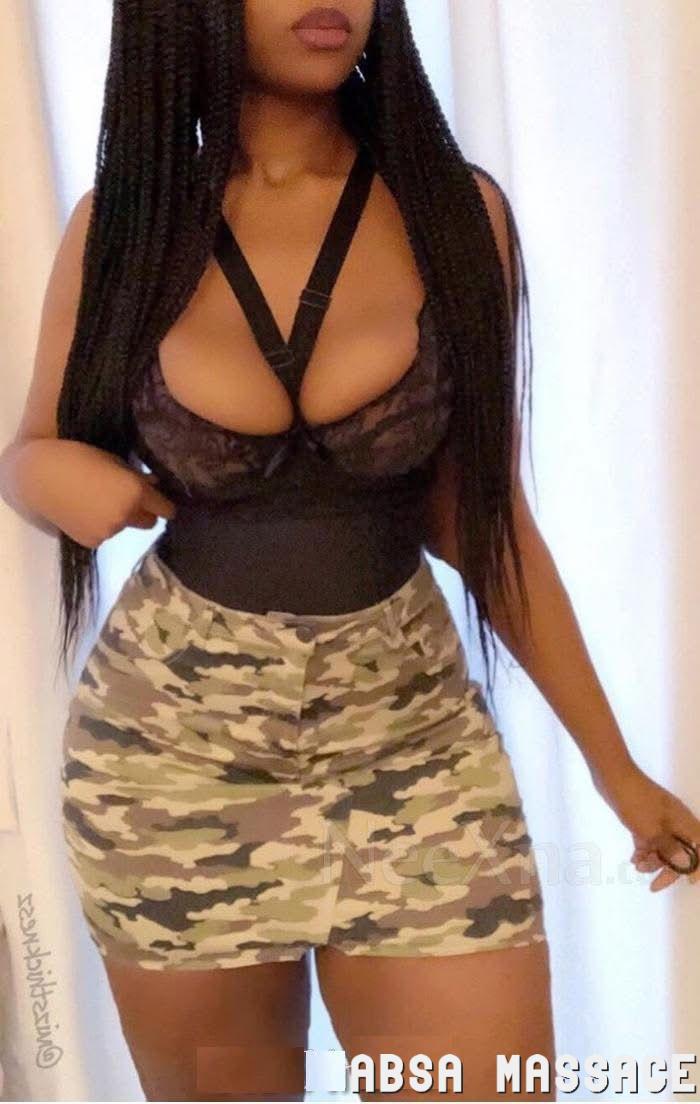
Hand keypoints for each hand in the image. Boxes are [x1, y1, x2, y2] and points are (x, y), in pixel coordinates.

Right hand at [19, 439, 176, 548]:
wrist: (37, 477)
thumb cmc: (76, 457)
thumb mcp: (112, 460)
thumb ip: (137, 476)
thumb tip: (156, 486)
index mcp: (135, 493)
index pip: (166, 509)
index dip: (165, 504)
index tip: (162, 501)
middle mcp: (126, 516)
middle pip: (150, 523)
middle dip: (146, 512)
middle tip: (129, 498)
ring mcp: (108, 532)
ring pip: (126, 527)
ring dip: (121, 517)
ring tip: (98, 501)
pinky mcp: (91, 542)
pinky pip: (106, 534)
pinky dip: (101, 525)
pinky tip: (84, 511)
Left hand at [593, 761, 699, 891]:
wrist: (612, 776)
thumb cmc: (635, 802)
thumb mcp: (651, 830)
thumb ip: (670, 848)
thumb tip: (686, 863)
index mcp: (683, 821)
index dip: (697, 866)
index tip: (689, 882)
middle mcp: (675, 821)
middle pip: (680, 850)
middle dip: (668, 869)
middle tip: (654, 886)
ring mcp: (659, 820)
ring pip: (662, 847)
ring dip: (652, 860)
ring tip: (637, 866)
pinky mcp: (644, 818)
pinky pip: (649, 840)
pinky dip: (643, 850)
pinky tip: (633, 859)